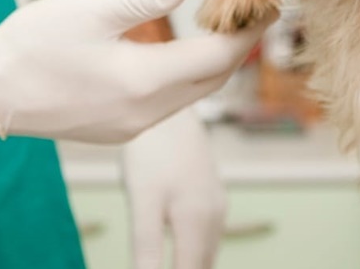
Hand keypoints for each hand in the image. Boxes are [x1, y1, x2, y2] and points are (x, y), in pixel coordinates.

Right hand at [0, 0, 260, 143]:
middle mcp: (145, 113)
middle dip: (237, 49)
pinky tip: (175, 60)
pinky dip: (182, 80)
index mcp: (144, 82)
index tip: (268, 6)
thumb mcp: (87, 9)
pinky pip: (166, 105)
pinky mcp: (115, 130)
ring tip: (222, 32)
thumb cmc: (31, 47)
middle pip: (210, 82)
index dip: (247, 31)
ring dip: (210, 66)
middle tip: (254, 15)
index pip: (217, 58)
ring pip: (190, 96)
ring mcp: (130, 127)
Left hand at [122, 106, 224, 268]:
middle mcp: (214, 217)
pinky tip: (177, 247)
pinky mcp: (212, 193)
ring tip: (164, 260)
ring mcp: (216, 204)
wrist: (168, 107)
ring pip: (206, 252)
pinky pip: (206, 234)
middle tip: (154, 267)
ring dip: (190, 264)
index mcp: (198, 224)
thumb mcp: (142, 201)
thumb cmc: (150, 152)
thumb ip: (147, 246)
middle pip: (201, 266)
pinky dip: (193, 249)